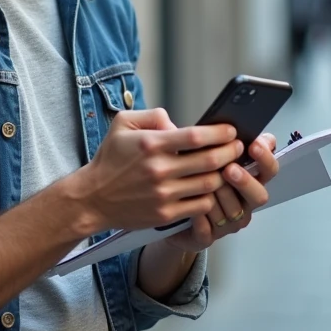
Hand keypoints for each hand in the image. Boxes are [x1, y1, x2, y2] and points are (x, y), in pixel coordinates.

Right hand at [72, 109, 241, 233]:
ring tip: (229, 168)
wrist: (92, 198)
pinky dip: (211, 197)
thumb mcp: (122, 123)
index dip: (220, 133)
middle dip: (230, 152)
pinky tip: (212, 189)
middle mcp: (159, 169)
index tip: (231, 131)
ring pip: (209, 184)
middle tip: (238, 147)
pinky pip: (200, 205)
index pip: (196, 136)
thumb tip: (179, 123)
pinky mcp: (165, 214)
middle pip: (210, 160)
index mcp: (151, 144)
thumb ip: (153, 116)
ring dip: (224, 175)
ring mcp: (163, 194)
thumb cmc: (110, 158)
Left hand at [164, 133, 278, 253]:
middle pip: (259, 196)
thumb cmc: (193, 177)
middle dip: (244, 181)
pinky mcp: (207, 238)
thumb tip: (249, 128)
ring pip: (231, 212)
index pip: (269, 170)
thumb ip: (231, 142)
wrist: (169, 209)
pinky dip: (200, 218)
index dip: (265, 159)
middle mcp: (244, 204)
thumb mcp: (209, 154)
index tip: (254, 145)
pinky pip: (208, 231)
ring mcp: (228, 223)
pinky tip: (191, 208)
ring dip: (218, 197)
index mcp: (250, 181)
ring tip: (203, 184)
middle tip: (229, 169)